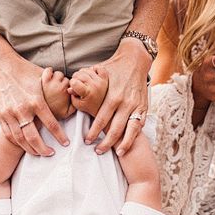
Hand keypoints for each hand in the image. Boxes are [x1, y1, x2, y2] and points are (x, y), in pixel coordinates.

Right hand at [0, 52, 67, 155]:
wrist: (0, 66)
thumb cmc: (26, 72)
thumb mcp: (44, 81)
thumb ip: (56, 91)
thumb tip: (71, 95)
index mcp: (36, 101)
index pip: (52, 124)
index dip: (60, 136)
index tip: (66, 143)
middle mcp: (22, 109)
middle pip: (34, 137)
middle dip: (44, 149)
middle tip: (52, 154)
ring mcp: (9, 113)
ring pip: (20, 139)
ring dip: (30, 149)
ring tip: (39, 153)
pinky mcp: (0, 114)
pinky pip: (9, 134)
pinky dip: (17, 142)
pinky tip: (24, 146)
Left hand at [82, 39, 148, 155]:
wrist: (135, 60)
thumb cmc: (112, 68)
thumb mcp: (98, 75)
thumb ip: (85, 84)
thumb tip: (69, 90)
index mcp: (113, 96)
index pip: (101, 119)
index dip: (94, 131)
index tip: (87, 141)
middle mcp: (125, 103)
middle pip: (115, 128)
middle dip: (106, 141)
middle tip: (97, 151)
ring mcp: (136, 106)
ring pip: (130, 130)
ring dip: (123, 143)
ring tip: (117, 153)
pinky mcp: (144, 107)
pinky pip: (139, 125)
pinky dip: (134, 136)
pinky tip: (128, 144)